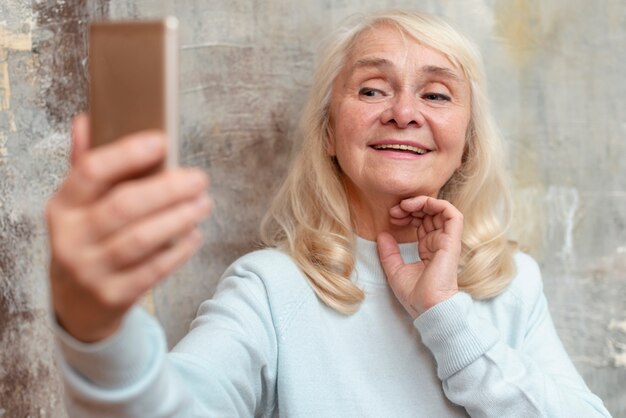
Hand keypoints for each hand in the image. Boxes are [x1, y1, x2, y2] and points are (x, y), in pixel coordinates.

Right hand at [46, 114, 211, 341]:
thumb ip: (86, 166)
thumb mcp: (78, 206)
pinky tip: (195, 234)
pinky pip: (153, 270)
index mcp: (62, 207)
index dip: (127, 154)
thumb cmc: (86, 241)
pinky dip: (179, 250)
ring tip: (204, 203)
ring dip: (179, 218)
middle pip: (124, 206)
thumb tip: (88, 120)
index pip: (90, 172)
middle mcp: (71, 238)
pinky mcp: (114, 296)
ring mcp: (91, 270)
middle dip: (168, 189)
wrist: (76, 304)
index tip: (161, 141)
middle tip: (199, 178)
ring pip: (141, 239)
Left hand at [376, 196, 461, 318]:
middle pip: (429, 214)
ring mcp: (447, 241)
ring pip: (441, 210)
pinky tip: (416, 206)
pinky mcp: (452, 241)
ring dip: (422, 202)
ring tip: (403, 206)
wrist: (428, 308)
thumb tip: (382, 234)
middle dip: (411, 207)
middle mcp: (439, 243)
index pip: (421, 223)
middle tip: (394, 210)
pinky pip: (453, 214)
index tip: (391, 217)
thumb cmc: (415, 296)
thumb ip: (389, 252)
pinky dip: (436, 204)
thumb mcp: (395, 270)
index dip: (407, 215)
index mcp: (429, 249)